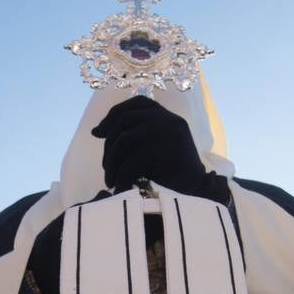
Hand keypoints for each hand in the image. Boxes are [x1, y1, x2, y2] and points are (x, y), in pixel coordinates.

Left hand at [92, 97, 224, 200]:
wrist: (198, 189)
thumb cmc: (171, 171)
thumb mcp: (152, 147)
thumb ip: (130, 135)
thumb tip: (95, 130)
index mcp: (165, 115)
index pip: (134, 104)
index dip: (112, 115)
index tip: (98, 133)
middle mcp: (166, 118)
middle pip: (124, 121)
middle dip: (108, 145)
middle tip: (106, 168)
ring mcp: (166, 131)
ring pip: (124, 140)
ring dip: (112, 163)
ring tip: (111, 180)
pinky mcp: (164, 149)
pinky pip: (132, 161)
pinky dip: (122, 176)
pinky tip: (120, 187)